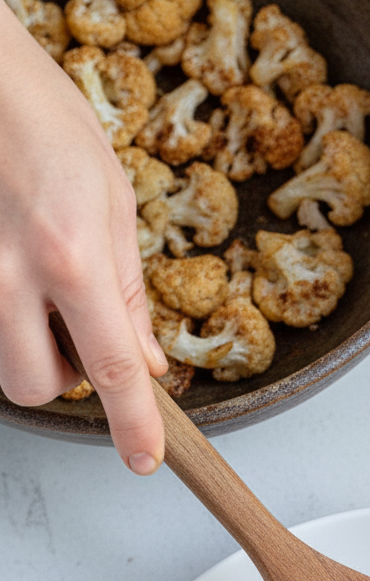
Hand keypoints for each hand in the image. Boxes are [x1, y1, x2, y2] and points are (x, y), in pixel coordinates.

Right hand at [0, 3, 166, 471]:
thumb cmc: (45, 121)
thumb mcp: (113, 202)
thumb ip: (128, 294)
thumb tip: (144, 362)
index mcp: (70, 257)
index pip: (112, 370)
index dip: (133, 424)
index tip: (144, 458)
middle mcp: (9, 274)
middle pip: (34, 386)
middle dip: (62, 375)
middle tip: (73, 327)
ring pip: (0, 365)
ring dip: (27, 347)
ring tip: (38, 288)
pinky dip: (2, 316)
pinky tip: (13, 271)